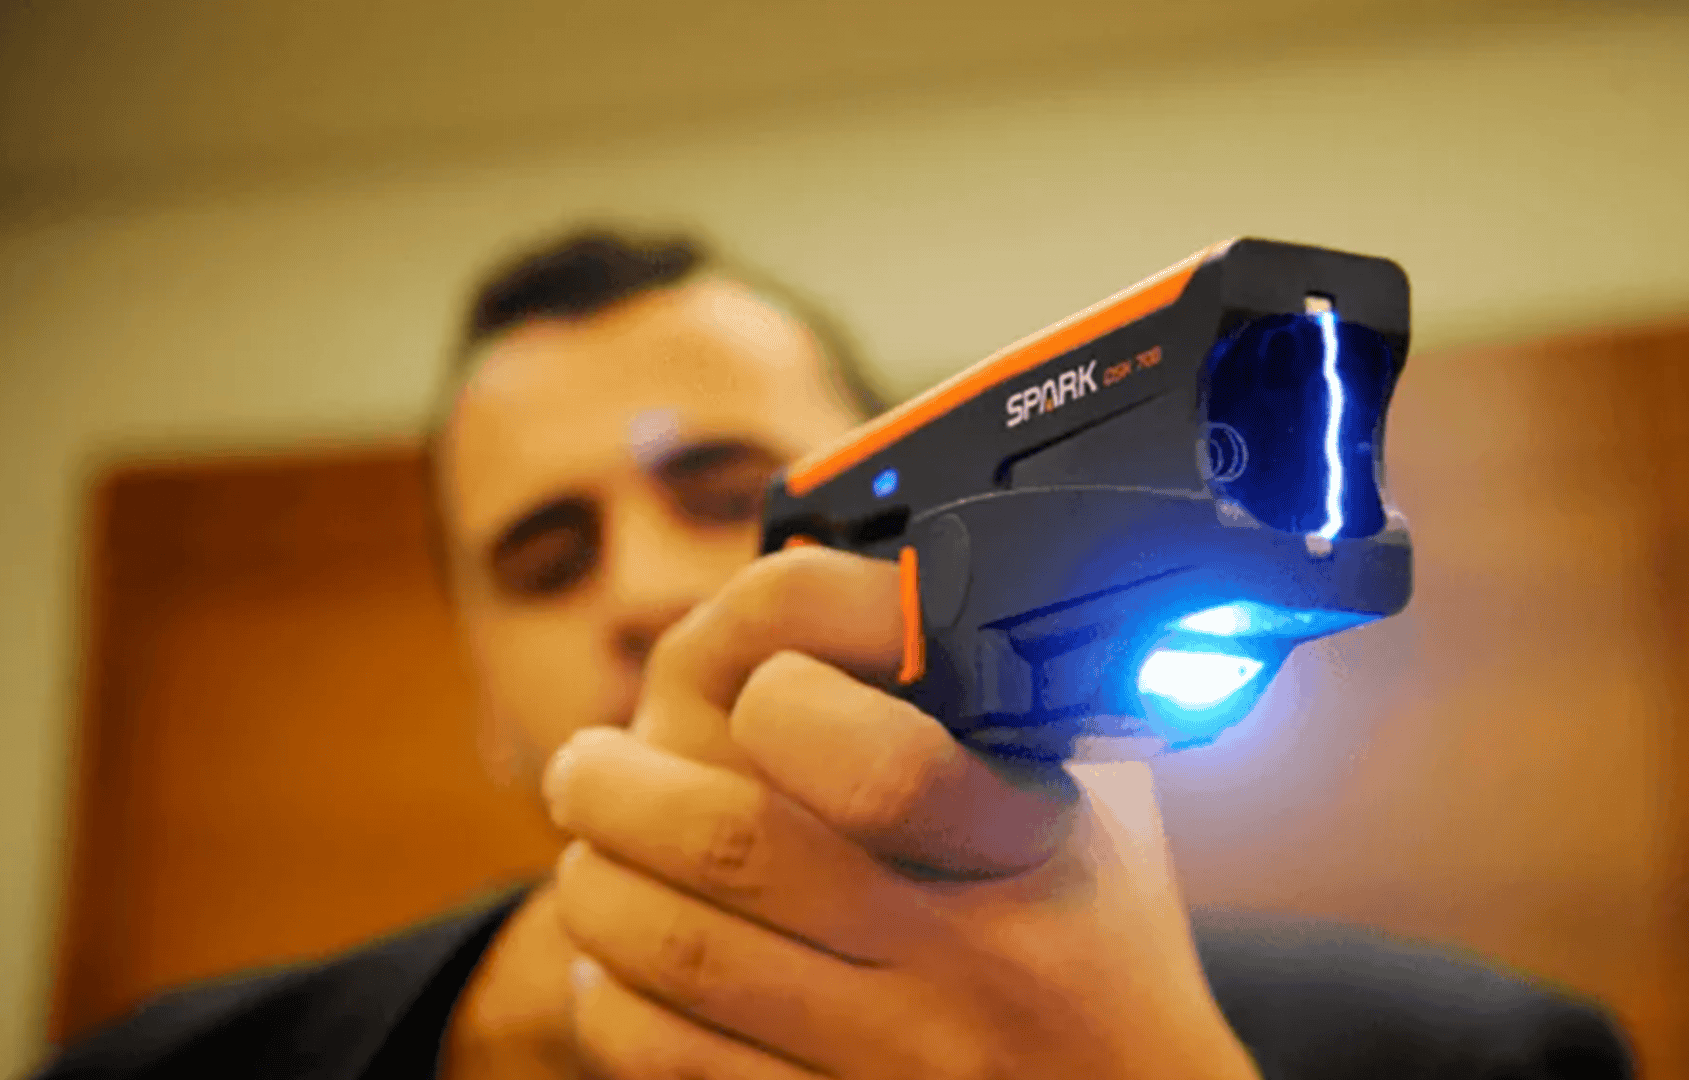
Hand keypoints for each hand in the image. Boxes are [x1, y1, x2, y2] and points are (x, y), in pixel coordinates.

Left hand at [543, 548, 1260, 1078]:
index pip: (884, 759)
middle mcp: (964, 964)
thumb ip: (1024, 700)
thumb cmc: (1098, 941)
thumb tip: (901, 576)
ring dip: (598, 885)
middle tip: (587, 764)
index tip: (762, 683)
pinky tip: (616, 966)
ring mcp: (896, 1060)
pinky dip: (613, 1003)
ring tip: (589, 850)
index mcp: (1028, 854)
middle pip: (734, 845)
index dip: (794, 700)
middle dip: (620, 786)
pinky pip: (671, 1064)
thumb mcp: (1101, 806)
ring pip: (678, 953)